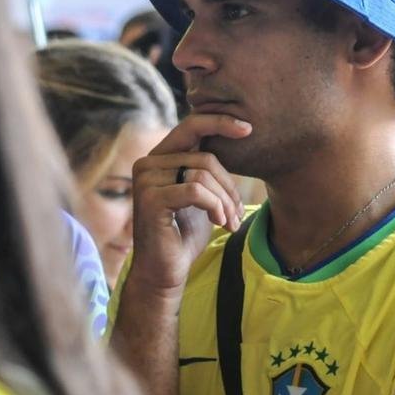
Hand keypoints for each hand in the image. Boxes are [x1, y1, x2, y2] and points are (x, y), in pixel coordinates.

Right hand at [129, 113, 251, 300]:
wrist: (165, 272)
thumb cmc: (184, 235)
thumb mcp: (200, 196)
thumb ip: (207, 170)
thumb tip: (235, 137)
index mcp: (158, 158)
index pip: (191, 126)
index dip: (220, 122)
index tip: (248, 129)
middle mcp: (147, 164)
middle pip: (205, 157)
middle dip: (228, 186)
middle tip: (236, 212)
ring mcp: (146, 180)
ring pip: (203, 175)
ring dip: (224, 201)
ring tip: (229, 221)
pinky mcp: (150, 199)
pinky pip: (196, 191)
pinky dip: (215, 207)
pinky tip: (219, 223)